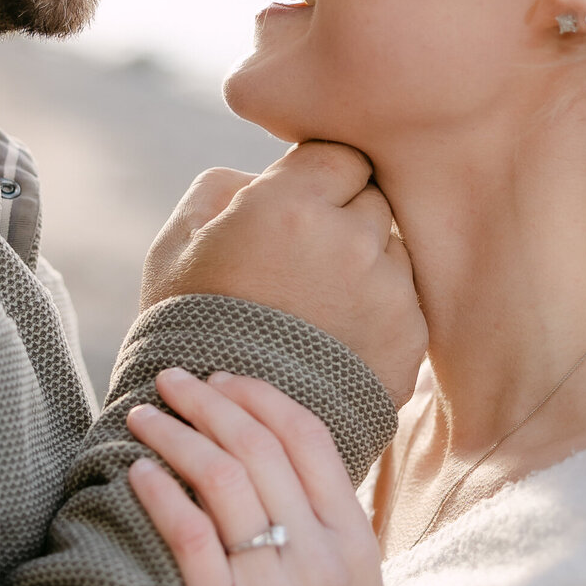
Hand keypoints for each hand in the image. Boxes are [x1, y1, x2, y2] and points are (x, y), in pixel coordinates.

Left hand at [127, 368, 386, 585]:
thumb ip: (330, 532)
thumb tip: (283, 461)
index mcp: (354, 547)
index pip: (310, 441)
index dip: (262, 398)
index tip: (225, 379)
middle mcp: (319, 562)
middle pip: (259, 449)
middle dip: (211, 400)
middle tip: (172, 381)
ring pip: (222, 481)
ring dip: (178, 434)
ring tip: (144, 416)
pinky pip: (189, 539)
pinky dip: (161, 494)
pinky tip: (137, 472)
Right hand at [139, 143, 426, 406]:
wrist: (223, 430)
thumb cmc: (189, 329)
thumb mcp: (176, 246)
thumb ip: (223, 188)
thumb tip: (264, 174)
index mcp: (290, 205)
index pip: (338, 155)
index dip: (318, 178)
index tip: (297, 209)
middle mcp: (350, 239)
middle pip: (372, 199)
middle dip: (343, 219)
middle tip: (302, 263)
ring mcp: (387, 292)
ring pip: (393, 250)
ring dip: (366, 266)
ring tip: (317, 309)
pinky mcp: (408, 340)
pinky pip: (406, 303)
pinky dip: (379, 314)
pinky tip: (335, 340)